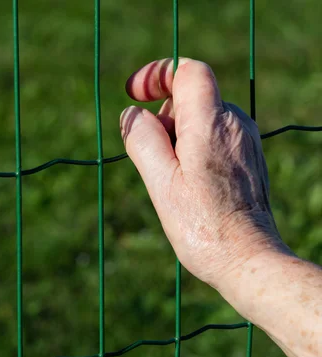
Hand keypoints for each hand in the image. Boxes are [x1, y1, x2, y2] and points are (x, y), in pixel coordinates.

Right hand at [120, 58, 290, 289]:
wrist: (248, 260)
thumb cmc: (204, 228)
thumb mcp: (162, 184)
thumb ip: (143, 140)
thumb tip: (132, 114)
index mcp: (211, 124)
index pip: (188, 71)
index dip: (157, 74)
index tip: (133, 95)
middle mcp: (235, 124)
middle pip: (191, 98)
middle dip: (163, 119)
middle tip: (153, 161)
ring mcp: (246, 142)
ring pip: (202, 120)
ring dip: (177, 139)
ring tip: (173, 183)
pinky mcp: (249, 160)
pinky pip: (215, 139)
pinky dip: (195, 151)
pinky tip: (191, 188)